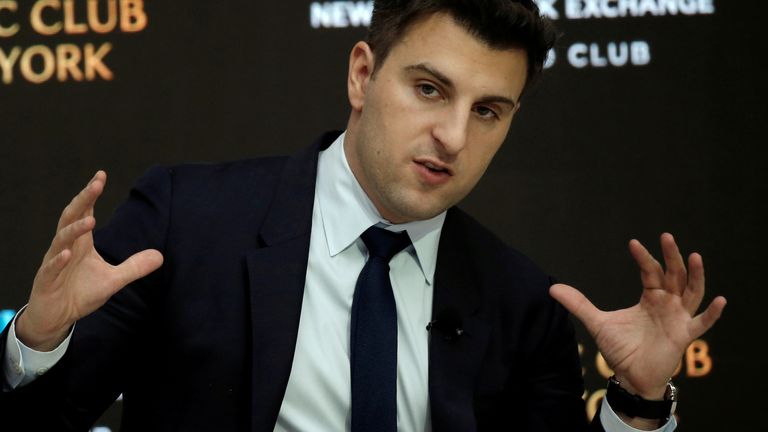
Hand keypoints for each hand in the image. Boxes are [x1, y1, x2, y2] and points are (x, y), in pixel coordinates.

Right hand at [16, 171, 163, 350]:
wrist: (56, 317)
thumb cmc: (79, 294)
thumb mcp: (113, 280)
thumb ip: (134, 267)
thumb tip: (160, 256)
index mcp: (81, 244)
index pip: (85, 212)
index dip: (91, 195)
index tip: (101, 176)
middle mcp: (66, 247)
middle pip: (71, 217)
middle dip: (83, 200)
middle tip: (96, 184)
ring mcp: (54, 263)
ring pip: (61, 240)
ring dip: (75, 229)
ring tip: (91, 219)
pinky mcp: (46, 281)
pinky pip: (51, 267)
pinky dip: (59, 259)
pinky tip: (69, 252)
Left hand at [549, 233, 725, 399]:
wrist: (630, 376)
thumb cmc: (621, 348)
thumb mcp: (597, 323)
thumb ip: (578, 304)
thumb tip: (552, 288)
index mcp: (650, 297)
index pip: (650, 272)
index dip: (644, 258)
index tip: (633, 243)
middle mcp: (667, 303)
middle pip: (673, 274)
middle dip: (671, 256)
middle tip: (667, 237)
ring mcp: (678, 318)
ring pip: (691, 292)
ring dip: (696, 275)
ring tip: (696, 256)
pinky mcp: (684, 336)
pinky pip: (702, 323)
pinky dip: (711, 313)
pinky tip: (720, 300)